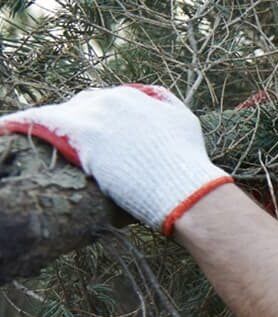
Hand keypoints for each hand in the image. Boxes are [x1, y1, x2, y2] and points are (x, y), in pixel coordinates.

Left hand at [0, 84, 231, 234]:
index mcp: (134, 96)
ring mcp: (95, 115)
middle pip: (79, 106)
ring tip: (26, 138)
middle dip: (75, 123)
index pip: (102, 102)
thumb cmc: (186, 161)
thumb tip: (153, 97)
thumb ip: (166, 104)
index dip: (95, 119)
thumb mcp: (185, 122)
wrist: (182, 186)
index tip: (92, 135)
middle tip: (71, 147)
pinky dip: (19, 124)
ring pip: (59, 114)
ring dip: (47, 126)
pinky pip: (39, 121)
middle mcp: (112, 98)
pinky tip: (5, 129)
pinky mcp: (80, 133)